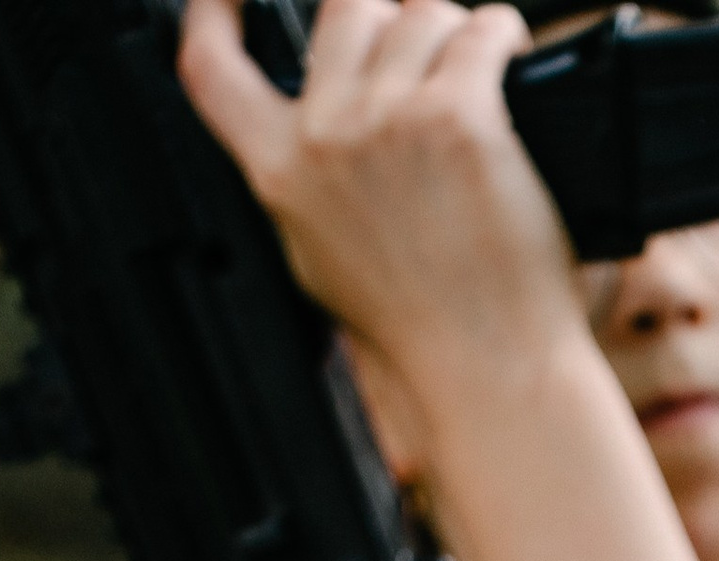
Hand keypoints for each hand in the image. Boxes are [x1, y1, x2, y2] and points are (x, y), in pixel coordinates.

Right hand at [178, 0, 575, 376]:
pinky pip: (480, 33)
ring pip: (418, 13)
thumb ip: (300, 176)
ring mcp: (390, 121)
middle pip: (345, 10)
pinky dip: (501, 35)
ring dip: (452, 32)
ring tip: (477, 75)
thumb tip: (302, 120)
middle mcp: (326, 137)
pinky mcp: (459, 117)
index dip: (211, 8)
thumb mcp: (320, 254)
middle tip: (425, 60)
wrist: (487, 367)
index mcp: (280, 171)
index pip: (208, 65)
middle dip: (391, 19)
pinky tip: (509, 56)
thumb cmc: (419, 326)